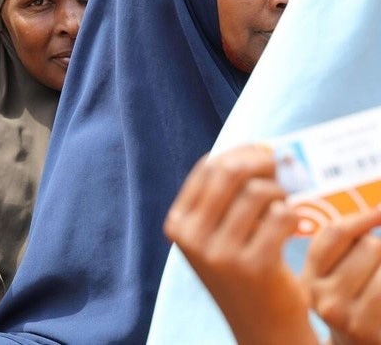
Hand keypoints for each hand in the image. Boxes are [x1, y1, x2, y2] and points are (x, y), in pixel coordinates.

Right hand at [164, 144, 315, 344]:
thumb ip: (227, 194)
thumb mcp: (217, 232)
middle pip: (229, 172)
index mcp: (178, 224)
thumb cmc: (242, 266)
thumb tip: (263, 147)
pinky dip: (293, 216)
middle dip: (261, 162)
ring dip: (281, 193)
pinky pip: (282, 216)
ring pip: (258, 192)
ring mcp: (220, 254)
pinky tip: (292, 227)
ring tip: (285, 206)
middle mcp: (192, 238)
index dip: (240, 151)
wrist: (261, 323)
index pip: (207, 167)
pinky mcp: (253, 266)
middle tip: (282, 166)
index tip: (263, 151)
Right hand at [302, 209, 380, 344]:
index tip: (380, 212)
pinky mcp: (366, 328)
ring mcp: (341, 313)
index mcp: (308, 278)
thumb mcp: (342, 279)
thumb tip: (379, 210)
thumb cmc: (361, 311)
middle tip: (377, 271)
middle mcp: (318, 295)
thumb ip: (350, 246)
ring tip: (379, 283)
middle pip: (368, 245)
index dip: (365, 217)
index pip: (335, 232)